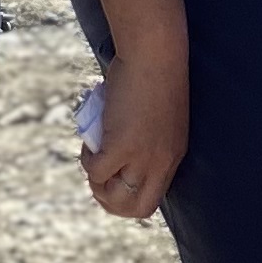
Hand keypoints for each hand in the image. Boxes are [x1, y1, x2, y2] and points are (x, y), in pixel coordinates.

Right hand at [82, 55, 188, 219]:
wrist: (154, 53)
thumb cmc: (155, 74)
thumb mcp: (157, 116)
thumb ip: (144, 138)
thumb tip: (113, 147)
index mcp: (174, 156)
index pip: (153, 198)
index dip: (129, 197)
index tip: (115, 181)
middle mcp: (161, 162)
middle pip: (138, 209)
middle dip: (112, 203)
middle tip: (99, 180)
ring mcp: (143, 157)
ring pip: (114, 196)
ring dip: (97, 183)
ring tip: (93, 157)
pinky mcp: (122, 146)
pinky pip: (96, 170)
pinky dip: (87, 160)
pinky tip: (90, 141)